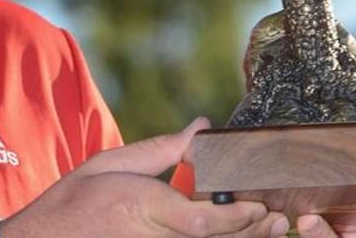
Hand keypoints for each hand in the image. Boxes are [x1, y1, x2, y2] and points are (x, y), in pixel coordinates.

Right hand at [0, 117, 288, 236]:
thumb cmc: (75, 200)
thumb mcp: (112, 163)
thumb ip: (162, 148)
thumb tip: (201, 128)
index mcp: (145, 208)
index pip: (202, 220)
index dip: (236, 216)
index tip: (260, 204)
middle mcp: (157, 237)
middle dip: (252, 229)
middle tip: (280, 216)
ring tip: (271, 227)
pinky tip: (238, 234)